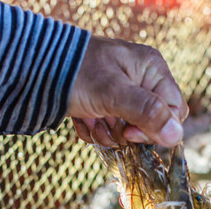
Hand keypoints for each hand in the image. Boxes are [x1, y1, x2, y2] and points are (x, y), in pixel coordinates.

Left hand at [68, 36, 188, 146]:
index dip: (155, 127)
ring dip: (108, 133)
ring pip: (129, 130)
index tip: (130, 132)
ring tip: (91, 121)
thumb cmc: (77, 74)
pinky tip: (83, 120)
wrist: (35, 69)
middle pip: (152, 122)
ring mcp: (121, 93)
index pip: (173, 110)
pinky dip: (95, 130)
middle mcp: (140, 79)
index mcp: (152, 69)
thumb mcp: (113, 93)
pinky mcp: (103, 105)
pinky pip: (110, 128)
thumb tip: (175, 136)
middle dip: (128, 131)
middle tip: (108, 124)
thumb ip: (147, 112)